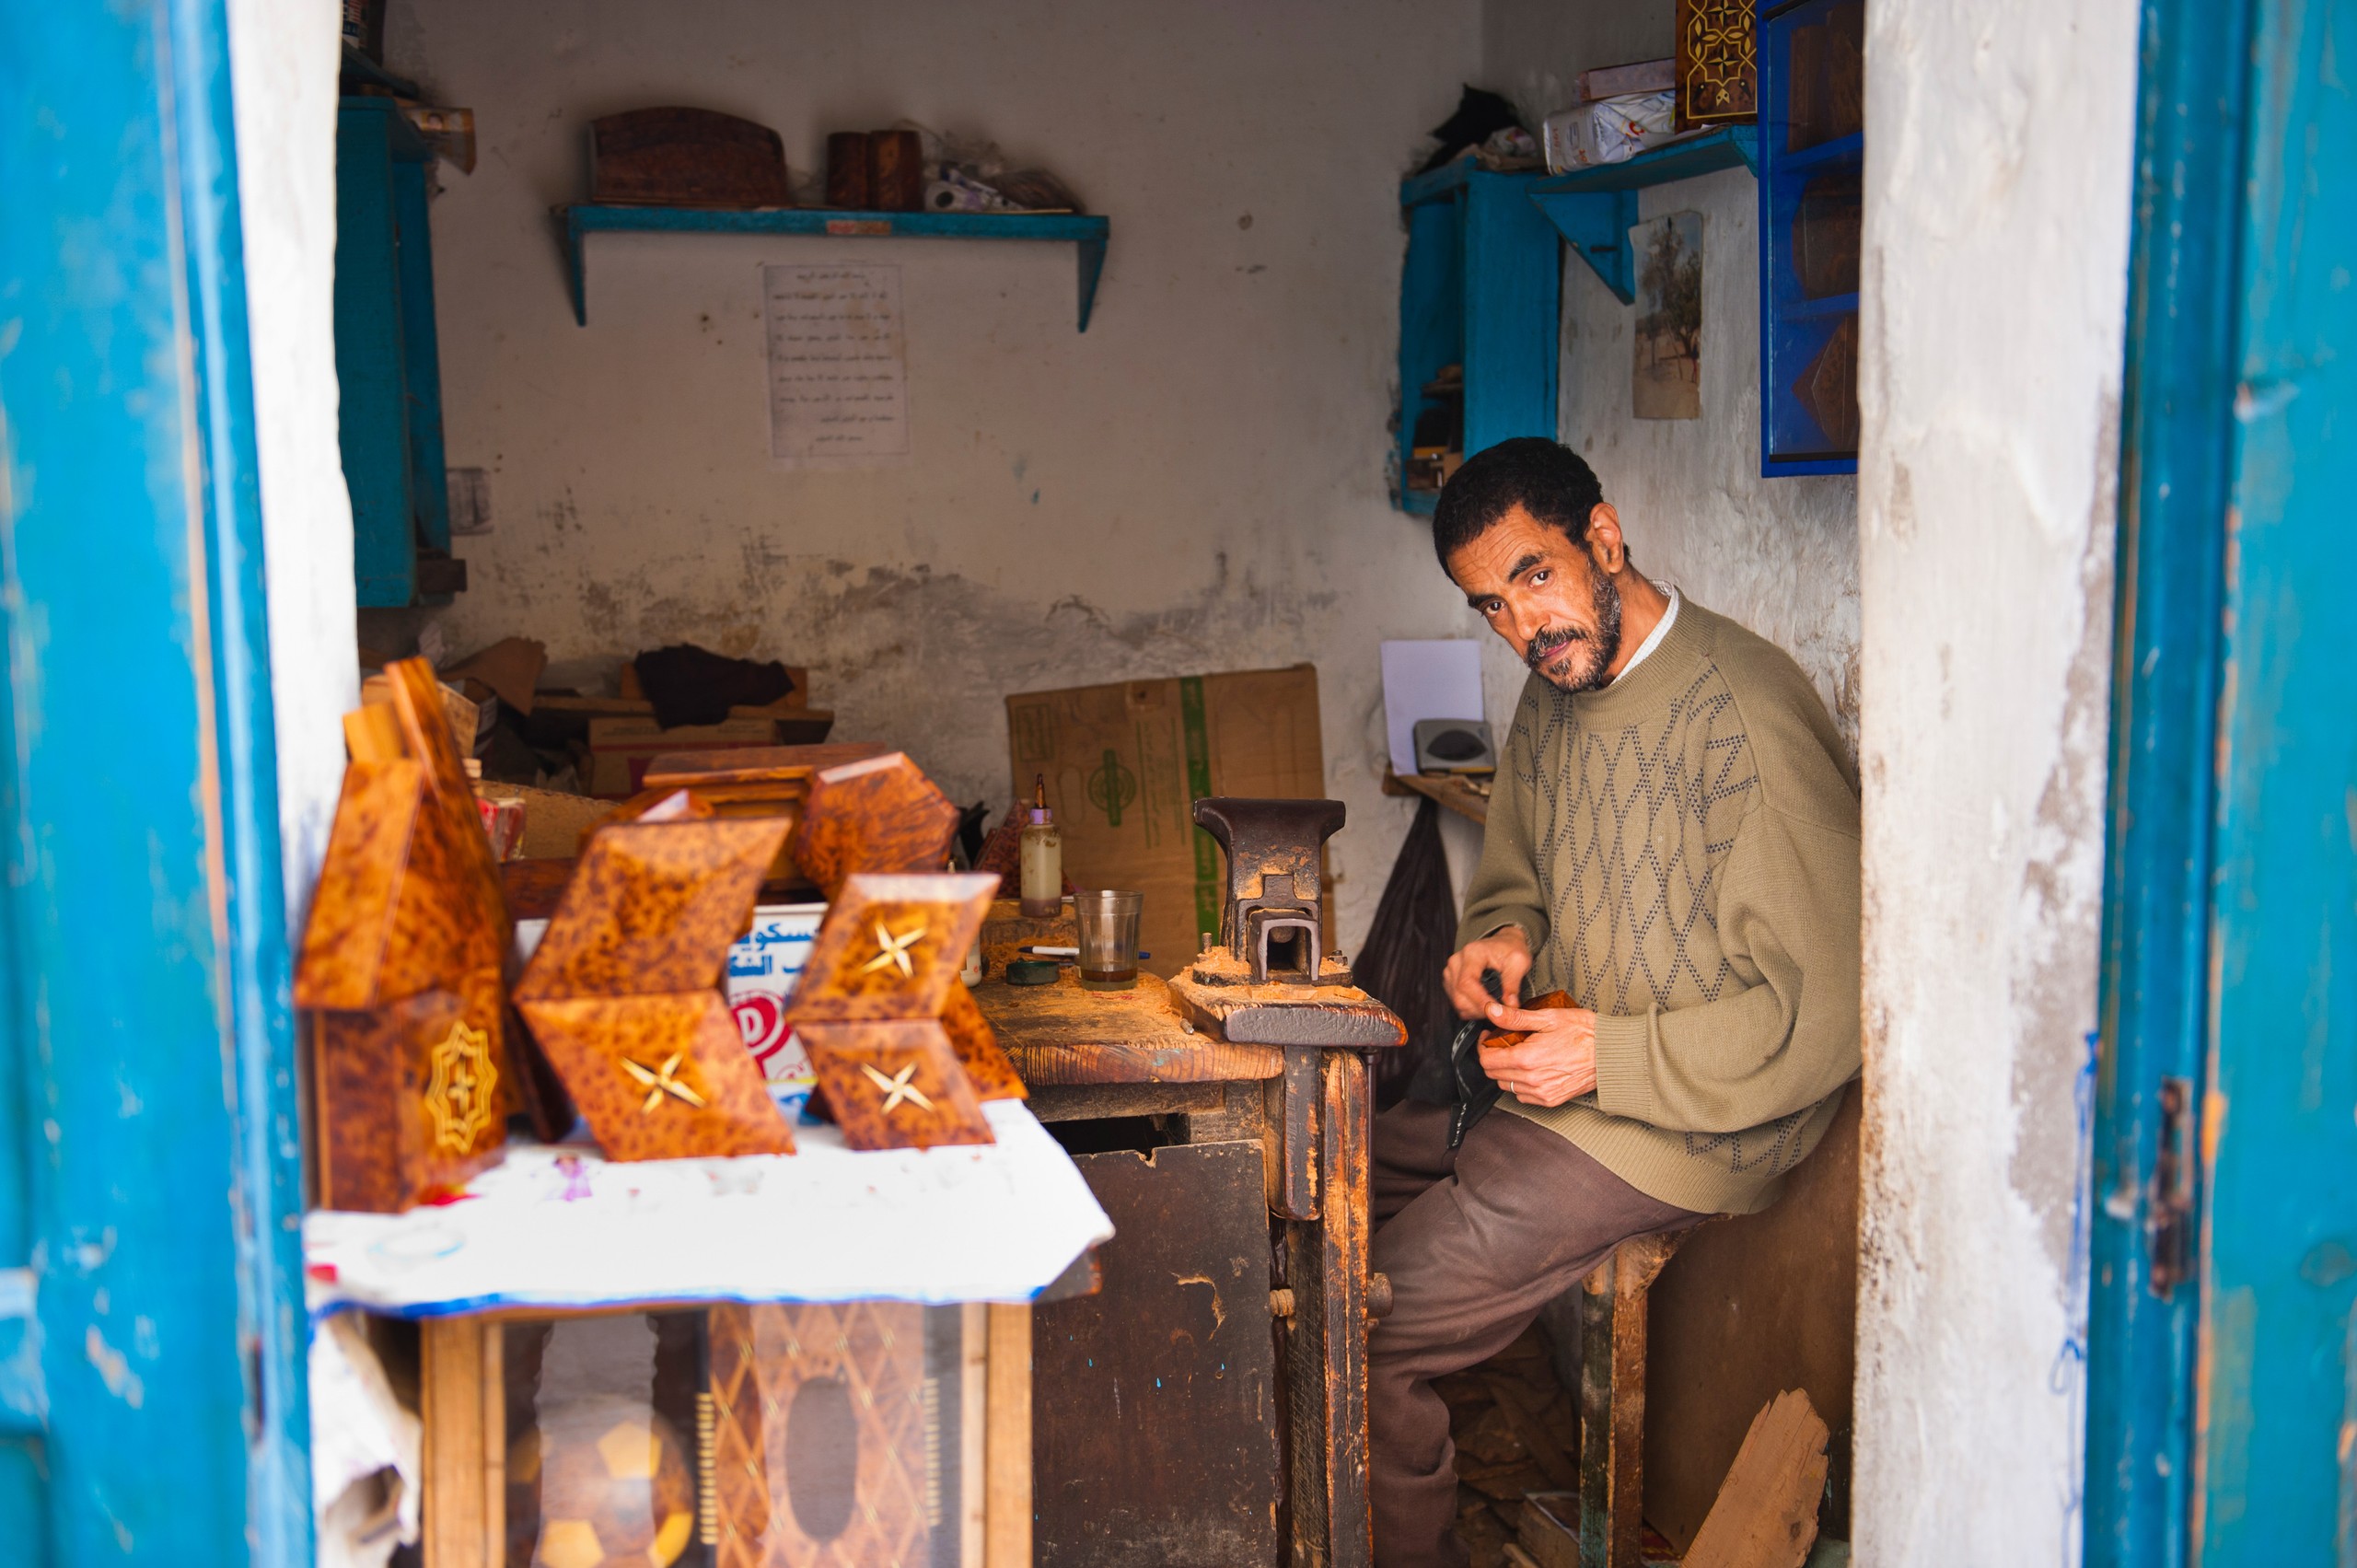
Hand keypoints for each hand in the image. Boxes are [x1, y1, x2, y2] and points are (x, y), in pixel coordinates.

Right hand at [1443, 926, 1531, 1019]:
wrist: (1503, 944)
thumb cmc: (1510, 950)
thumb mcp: (1519, 962)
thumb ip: (1513, 983)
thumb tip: (1510, 1004)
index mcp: (1472, 953)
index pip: (1467, 982)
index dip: (1480, 1001)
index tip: (1496, 1012)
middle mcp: (1456, 961)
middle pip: (1459, 996)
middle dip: (1480, 1010)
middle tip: (1499, 1012)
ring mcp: (1451, 972)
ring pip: (1457, 1003)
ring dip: (1476, 1011)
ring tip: (1493, 1008)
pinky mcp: (1450, 981)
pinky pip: (1457, 1004)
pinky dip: (1471, 1009)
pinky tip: (1484, 1004)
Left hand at [1477, 1003, 1597, 1106]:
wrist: (1611, 1054)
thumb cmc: (1585, 1033)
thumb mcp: (1548, 1017)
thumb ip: (1515, 1018)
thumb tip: (1491, 1011)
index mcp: (1527, 1059)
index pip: (1487, 1060)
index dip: (1483, 1046)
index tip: (1489, 1036)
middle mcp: (1532, 1080)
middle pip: (1494, 1074)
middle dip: (1493, 1057)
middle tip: (1503, 1043)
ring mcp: (1542, 1093)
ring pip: (1507, 1086)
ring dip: (1506, 1072)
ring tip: (1519, 1055)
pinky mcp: (1551, 1100)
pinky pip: (1523, 1096)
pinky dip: (1521, 1084)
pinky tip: (1531, 1069)